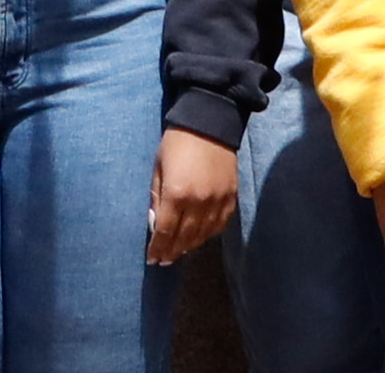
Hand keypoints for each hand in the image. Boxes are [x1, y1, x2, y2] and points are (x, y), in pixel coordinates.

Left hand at [148, 124, 237, 266]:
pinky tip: (199, 237)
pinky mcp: (231, 198)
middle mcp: (199, 202)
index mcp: (177, 193)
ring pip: (203, 235)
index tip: (152, 259)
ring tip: (179, 252)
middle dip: (172, 251)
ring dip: (190, 246)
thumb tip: (156, 223)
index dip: (158, 248)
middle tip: (164, 260)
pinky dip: (208, 234)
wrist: (210, 122)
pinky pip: (219, 225)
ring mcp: (218, 202)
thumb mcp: (159, 167)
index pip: (166, 231)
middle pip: (185, 237)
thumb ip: (157, 197)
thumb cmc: (177, 142)